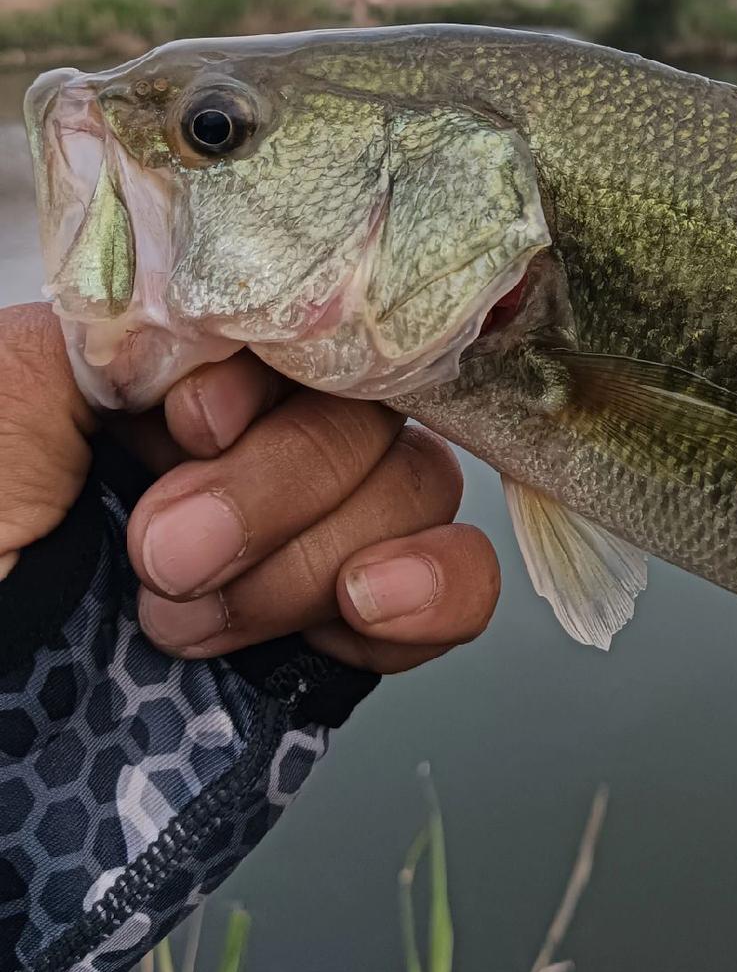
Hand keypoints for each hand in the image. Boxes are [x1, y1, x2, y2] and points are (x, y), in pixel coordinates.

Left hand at [0, 302, 499, 673]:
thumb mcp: (4, 412)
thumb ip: (114, 336)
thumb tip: (230, 338)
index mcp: (170, 386)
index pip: (298, 328)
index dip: (270, 377)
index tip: (190, 428)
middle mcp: (251, 454)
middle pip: (366, 410)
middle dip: (279, 487)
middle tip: (165, 557)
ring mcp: (306, 548)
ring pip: (415, 488)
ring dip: (319, 555)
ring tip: (193, 628)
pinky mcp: (342, 643)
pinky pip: (457, 588)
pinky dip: (436, 590)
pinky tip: (368, 608)